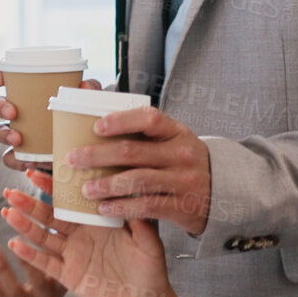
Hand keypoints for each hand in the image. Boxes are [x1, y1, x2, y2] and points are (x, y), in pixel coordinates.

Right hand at [0, 70, 103, 173]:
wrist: (84, 148)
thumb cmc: (78, 115)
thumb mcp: (85, 99)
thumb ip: (89, 88)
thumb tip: (84, 86)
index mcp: (27, 91)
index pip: (4, 78)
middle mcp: (17, 110)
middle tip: (12, 112)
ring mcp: (16, 132)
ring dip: (3, 133)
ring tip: (17, 139)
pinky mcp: (22, 154)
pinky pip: (9, 158)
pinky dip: (15, 160)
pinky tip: (26, 162)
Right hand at [1, 169, 187, 296]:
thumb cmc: (151, 270)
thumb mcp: (149, 242)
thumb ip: (140, 221)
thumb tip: (133, 193)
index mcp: (97, 222)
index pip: (70, 200)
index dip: (52, 188)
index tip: (35, 173)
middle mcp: (81, 235)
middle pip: (49, 216)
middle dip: (29, 203)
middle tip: (11, 191)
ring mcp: (72, 255)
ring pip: (43, 237)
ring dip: (24, 225)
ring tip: (7, 211)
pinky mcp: (69, 276)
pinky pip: (46, 264)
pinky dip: (30, 255)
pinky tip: (14, 243)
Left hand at [63, 106, 211, 236]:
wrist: (224, 192)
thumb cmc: (181, 160)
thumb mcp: (170, 139)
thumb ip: (137, 126)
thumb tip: (90, 88)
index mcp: (176, 131)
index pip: (149, 119)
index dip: (120, 121)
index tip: (96, 127)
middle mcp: (182, 154)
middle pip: (133, 152)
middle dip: (98, 156)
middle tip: (73, 159)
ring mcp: (183, 181)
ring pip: (137, 181)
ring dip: (107, 185)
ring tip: (86, 189)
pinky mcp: (183, 207)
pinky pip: (147, 206)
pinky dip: (123, 207)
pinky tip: (105, 208)